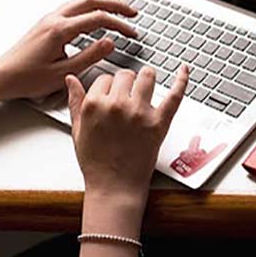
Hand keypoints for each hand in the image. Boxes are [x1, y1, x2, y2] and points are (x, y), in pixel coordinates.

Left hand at [0, 0, 137, 104]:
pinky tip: (95, 17)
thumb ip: (90, 56)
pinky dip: (90, 8)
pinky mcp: (46, 23)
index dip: (119, 24)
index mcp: (60, 30)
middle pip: (91, 1)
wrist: (0, 77)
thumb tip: (110, 43)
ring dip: (102, 3)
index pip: (98, 18)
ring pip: (81, 1)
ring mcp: (49, 19)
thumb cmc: (26, 78)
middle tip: (132, 12)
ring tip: (118, 11)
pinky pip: (73, 7)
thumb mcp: (63, 73)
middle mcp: (54, 20)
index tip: (131, 32)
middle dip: (115, 5)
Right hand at [65, 65, 188, 197]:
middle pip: (125, 75)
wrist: (114, 186)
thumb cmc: (96, 162)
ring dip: (146, 77)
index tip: (111, 93)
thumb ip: (74, 101)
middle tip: (127, 93)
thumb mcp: (77, 130)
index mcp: (94, 105)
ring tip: (146, 81)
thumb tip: (71, 79)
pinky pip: (174, 95)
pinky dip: (181, 80)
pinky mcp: (159, 122)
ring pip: (147, 76)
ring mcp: (139, 113)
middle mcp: (117, 105)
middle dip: (126, 82)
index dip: (108, 86)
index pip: (104, 78)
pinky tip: (184, 69)